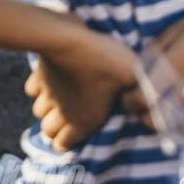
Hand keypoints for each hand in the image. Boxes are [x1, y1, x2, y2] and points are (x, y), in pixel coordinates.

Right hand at [26, 22, 138, 150]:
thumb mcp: (132, 75)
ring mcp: (47, 94)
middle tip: (69, 119)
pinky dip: (39, 89)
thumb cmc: (105, 60)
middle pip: (48, 130)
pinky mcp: (38, 76)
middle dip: (56, 128)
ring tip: (61, 101)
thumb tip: (151, 97)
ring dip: (48, 109)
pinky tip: (51, 81)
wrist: (69, 39)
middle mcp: (62, 111)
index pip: (64, 144)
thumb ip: (141, 90)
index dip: (68, 142)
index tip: (76, 136)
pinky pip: (32, 90)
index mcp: (84, 119)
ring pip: (39, 111)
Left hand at [122, 0, 183, 121]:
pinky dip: (180, 123)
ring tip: (157, 108)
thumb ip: (155, 51)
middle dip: (140, 113)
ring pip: (171, 126)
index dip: (129, 98)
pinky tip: (177, 112)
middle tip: (139, 102)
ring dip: (159, 121)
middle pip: (152, 118)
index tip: (129, 93)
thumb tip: (139, 69)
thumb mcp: (178, 28)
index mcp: (174, 68)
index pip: (140, 98)